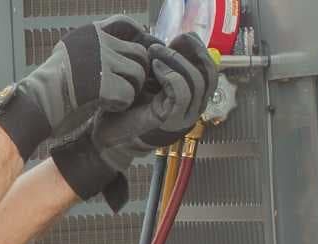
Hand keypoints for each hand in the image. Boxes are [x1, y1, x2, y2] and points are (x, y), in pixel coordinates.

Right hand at [0, 16, 159, 161]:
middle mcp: (99, 41)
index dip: (137, 38)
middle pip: (139, 52)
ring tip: (117, 99)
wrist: (36, 103)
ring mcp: (102, 61)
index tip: (137, 55)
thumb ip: (91, 48)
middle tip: (128, 86)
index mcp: (90, 33)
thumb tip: (117, 48)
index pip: (125, 24)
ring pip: (138, 73)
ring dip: (132, 89)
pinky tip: (108, 107)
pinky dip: (122, 104)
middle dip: (138, 71)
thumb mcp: (69, 54)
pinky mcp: (104, 83)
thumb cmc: (50, 86)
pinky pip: (129, 94)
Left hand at [48, 34, 218, 209]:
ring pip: (197, 83)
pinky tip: (156, 68)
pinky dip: (171, 76)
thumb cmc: (127, 106)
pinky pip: (182, 95)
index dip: (200, 51)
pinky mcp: (170, 121)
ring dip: (177, 62)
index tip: (182, 37)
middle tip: (163, 46)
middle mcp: (193, 108)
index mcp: (191, 97)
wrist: (107, 133)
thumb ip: (166, 64)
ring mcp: (184, 117)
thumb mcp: (150, 78)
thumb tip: (176, 42)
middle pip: (208, 76)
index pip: (210, 72)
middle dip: (188, 53)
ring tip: (155, 54)